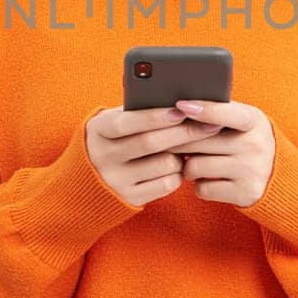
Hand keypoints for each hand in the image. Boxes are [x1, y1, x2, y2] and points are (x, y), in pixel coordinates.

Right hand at [85, 105, 225, 206]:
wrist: (89, 179)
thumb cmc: (114, 139)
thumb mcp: (113, 122)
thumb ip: (136, 110)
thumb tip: (175, 98)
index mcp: (98, 131)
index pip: (126, 122)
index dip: (154, 116)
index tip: (180, 110)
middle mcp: (103, 157)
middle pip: (150, 143)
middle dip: (182, 132)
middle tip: (208, 125)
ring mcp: (116, 181)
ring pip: (163, 164)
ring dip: (182, 153)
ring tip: (188, 144)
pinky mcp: (130, 198)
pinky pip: (166, 184)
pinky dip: (178, 172)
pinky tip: (179, 163)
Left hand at [161, 99, 274, 207]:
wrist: (279, 175)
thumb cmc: (248, 140)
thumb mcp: (244, 120)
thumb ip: (220, 111)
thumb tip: (181, 106)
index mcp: (254, 121)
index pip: (226, 113)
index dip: (203, 109)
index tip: (180, 106)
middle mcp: (255, 145)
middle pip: (200, 141)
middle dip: (178, 143)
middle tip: (168, 142)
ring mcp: (251, 170)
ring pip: (195, 166)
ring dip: (187, 167)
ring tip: (193, 163)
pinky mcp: (245, 193)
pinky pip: (202, 189)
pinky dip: (198, 185)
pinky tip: (205, 179)